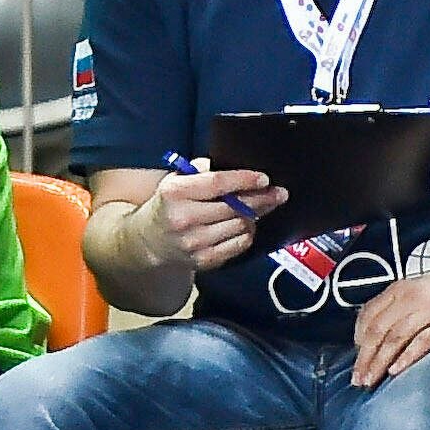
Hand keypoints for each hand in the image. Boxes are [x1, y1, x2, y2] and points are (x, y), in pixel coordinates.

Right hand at [130, 169, 285, 274]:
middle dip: (261, 199)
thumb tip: (235, 168)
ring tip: (259, 208)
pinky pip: (239, 244)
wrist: (150, 241)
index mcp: (175, 193)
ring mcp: (194, 242)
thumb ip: (202, 170)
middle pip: (234, 207)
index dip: (244, 180)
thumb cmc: (169, 204)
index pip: (217, 183)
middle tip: (278, 193)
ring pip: (241, 226)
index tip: (264, 178)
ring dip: (254, 216)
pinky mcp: (204, 260)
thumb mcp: (176, 180)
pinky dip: (247, 233)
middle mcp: (183, 218)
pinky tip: (245, 225)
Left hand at [349, 260, 429, 388]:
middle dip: (364, 357)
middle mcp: (410, 298)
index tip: (356, 357)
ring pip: (394, 338)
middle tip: (357, 379)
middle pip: (377, 330)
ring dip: (379, 362)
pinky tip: (396, 371)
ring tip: (370, 381)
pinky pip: (421, 342)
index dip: (358, 338)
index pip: (369, 315)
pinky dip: (406, 357)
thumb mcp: (422, 292)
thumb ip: (403, 308)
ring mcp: (428, 310)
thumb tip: (384, 333)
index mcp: (401, 290)